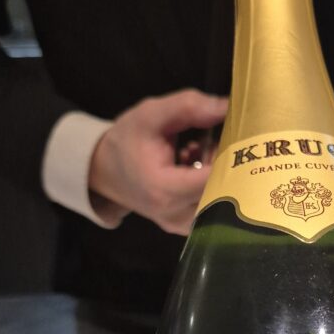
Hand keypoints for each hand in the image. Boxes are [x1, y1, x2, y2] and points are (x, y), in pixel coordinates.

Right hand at [88, 89, 227, 233]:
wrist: (104, 169)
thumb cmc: (126, 141)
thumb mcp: (151, 114)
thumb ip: (188, 107)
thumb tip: (227, 107)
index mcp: (165, 190)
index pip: (215, 178)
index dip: (228, 156)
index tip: (229, 136)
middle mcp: (176, 215)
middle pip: (222, 193)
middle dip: (224, 165)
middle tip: (211, 142)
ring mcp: (180, 225)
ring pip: (219, 202)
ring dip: (217, 175)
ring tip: (198, 154)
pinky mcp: (184, 226)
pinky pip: (210, 208)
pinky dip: (210, 185)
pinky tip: (195, 168)